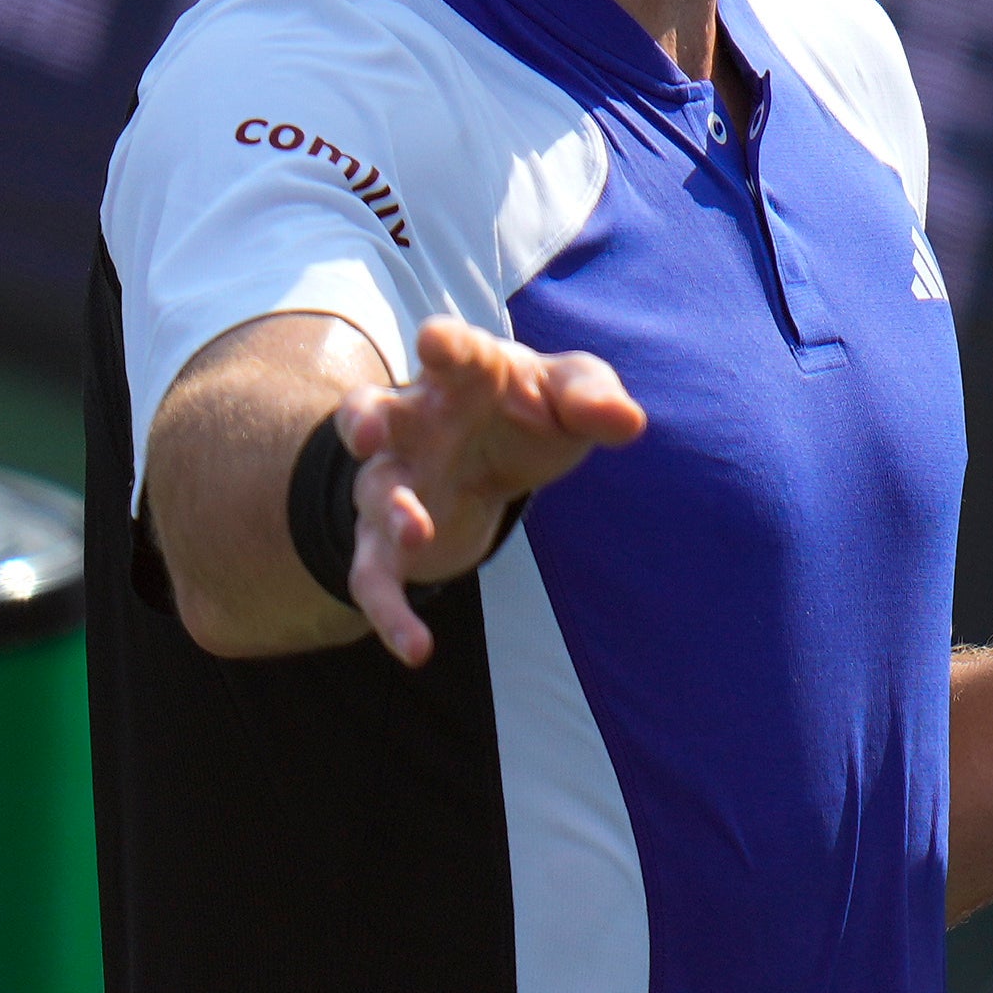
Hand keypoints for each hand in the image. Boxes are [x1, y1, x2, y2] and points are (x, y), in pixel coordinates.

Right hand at [330, 318, 647, 661]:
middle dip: (364, 420)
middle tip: (371, 434)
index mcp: (462, 374)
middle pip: (371, 412)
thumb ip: (595, 398)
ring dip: (390, 513)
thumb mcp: (573, 391)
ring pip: (374, 494)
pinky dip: (389, 612)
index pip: (450, 349)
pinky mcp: (387, 539)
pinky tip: (416, 649)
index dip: (445, 345)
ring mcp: (394, 480)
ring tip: (415, 535)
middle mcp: (413, 423)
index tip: (437, 343)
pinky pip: (375, 575)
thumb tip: (628, 421)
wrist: (497, 451)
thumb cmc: (533, 406)